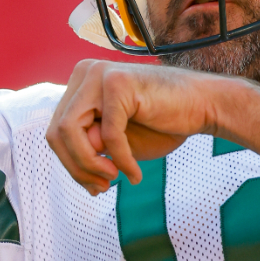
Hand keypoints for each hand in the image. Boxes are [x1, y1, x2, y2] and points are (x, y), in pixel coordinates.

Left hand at [47, 60, 244, 194]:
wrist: (203, 107)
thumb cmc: (161, 124)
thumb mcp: (114, 141)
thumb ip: (87, 146)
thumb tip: (69, 158)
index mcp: (80, 83)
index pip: (56, 131)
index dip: (71, 164)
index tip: (95, 185)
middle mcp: (85, 72)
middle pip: (57, 132)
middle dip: (77, 168)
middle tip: (103, 188)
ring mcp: (100, 74)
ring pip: (71, 132)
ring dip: (90, 165)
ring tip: (113, 180)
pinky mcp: (119, 83)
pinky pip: (108, 135)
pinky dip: (121, 160)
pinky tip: (135, 173)